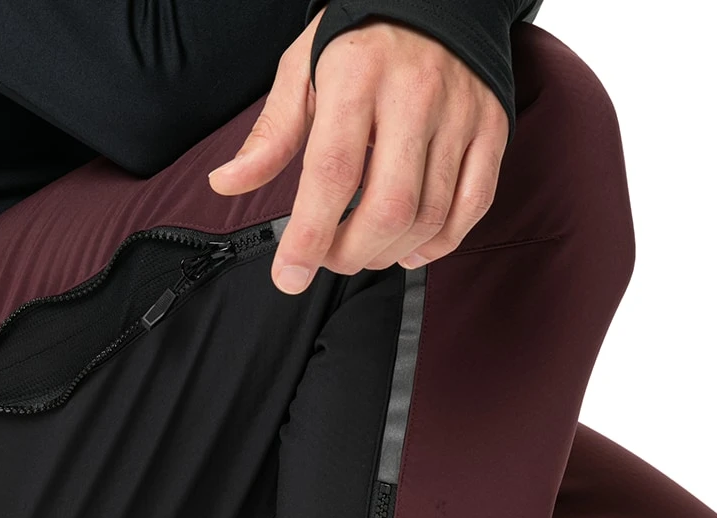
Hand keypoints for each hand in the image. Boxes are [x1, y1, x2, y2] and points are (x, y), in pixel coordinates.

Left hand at [208, 12, 508, 293]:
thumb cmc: (361, 41)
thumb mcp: (304, 70)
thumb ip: (271, 134)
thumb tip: (225, 183)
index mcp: (358, 76)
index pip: (332, 173)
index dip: (310, 236)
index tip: (290, 276)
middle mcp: (415, 93)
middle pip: (388, 207)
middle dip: (352, 252)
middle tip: (330, 258)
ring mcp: (460, 113)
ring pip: (429, 215)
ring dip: (390, 253)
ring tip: (364, 251)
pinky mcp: (491, 128)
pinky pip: (472, 206)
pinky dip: (440, 244)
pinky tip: (411, 249)